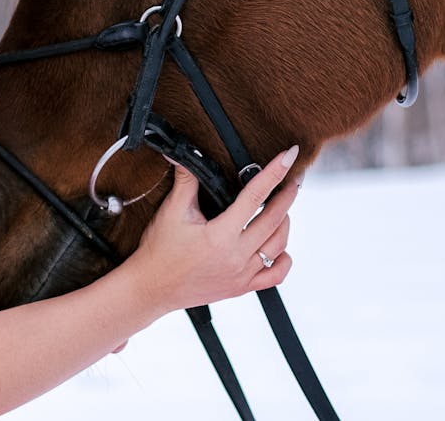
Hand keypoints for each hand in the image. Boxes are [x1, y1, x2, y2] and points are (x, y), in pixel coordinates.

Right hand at [125, 146, 298, 313]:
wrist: (152, 287)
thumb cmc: (159, 252)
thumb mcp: (171, 212)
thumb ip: (185, 181)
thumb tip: (184, 155)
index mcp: (220, 235)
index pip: (254, 196)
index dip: (274, 173)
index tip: (288, 157)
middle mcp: (236, 256)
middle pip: (274, 220)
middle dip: (287, 195)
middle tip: (292, 179)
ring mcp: (242, 275)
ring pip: (279, 246)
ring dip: (284, 223)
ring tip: (281, 208)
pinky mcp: (241, 288)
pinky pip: (275, 275)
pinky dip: (283, 259)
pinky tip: (278, 247)